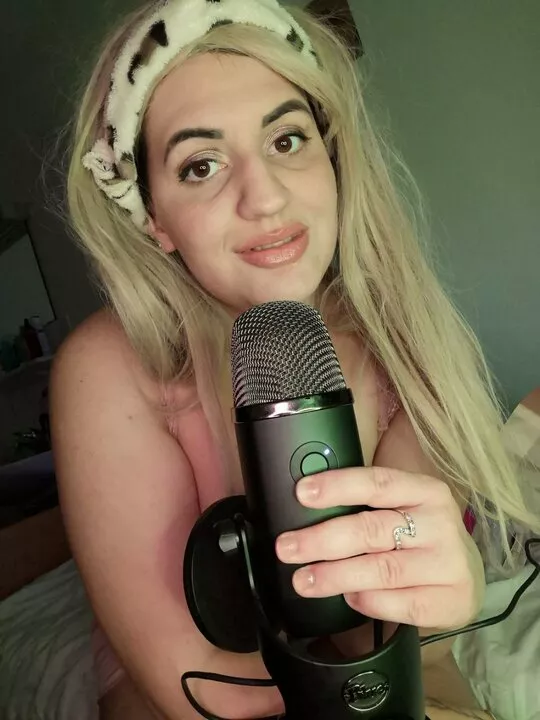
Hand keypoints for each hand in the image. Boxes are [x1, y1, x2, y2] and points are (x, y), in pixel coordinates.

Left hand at [275, 467, 484, 629]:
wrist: (467, 578)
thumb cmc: (421, 538)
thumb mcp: (403, 509)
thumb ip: (365, 505)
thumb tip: (307, 505)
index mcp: (426, 491)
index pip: (378, 483)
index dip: (338, 486)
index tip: (302, 493)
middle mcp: (440, 524)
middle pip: (372, 529)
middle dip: (322, 539)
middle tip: (287, 547)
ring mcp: (448, 564)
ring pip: (381, 569)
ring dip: (335, 575)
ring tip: (304, 580)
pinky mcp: (450, 601)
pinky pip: (398, 603)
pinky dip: (367, 601)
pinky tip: (348, 597)